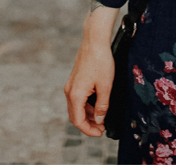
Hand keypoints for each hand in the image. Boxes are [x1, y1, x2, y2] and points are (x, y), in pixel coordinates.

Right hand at [64, 8, 118, 136]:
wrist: (94, 42)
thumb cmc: (100, 61)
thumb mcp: (105, 86)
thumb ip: (102, 106)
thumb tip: (99, 120)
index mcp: (76, 95)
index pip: (78, 121)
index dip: (89, 131)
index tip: (100, 133)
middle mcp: (69, 91)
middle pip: (75, 116)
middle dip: (88, 125)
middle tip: (102, 128)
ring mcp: (71, 86)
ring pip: (76, 108)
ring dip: (88, 116)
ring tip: (102, 118)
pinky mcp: (74, 81)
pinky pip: (78, 99)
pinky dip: (86, 106)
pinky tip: (98, 106)